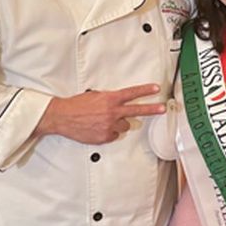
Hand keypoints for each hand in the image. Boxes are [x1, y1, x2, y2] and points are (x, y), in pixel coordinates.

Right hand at [35, 85, 164, 143]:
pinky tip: (98, 128)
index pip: (132, 93)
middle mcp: (112, 112)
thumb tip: (117, 102)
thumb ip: (109, 99)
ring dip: (119, 123)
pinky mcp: (104, 137)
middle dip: (152, 109)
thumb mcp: (94, 96)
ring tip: (105, 120)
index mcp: (110, 99)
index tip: (156, 88)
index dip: (145, 91)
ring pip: (124, 126)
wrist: (62, 116)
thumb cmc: (76, 105)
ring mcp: (109, 125)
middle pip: (137, 110)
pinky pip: (113, 135)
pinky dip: (109, 132)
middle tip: (163, 108)